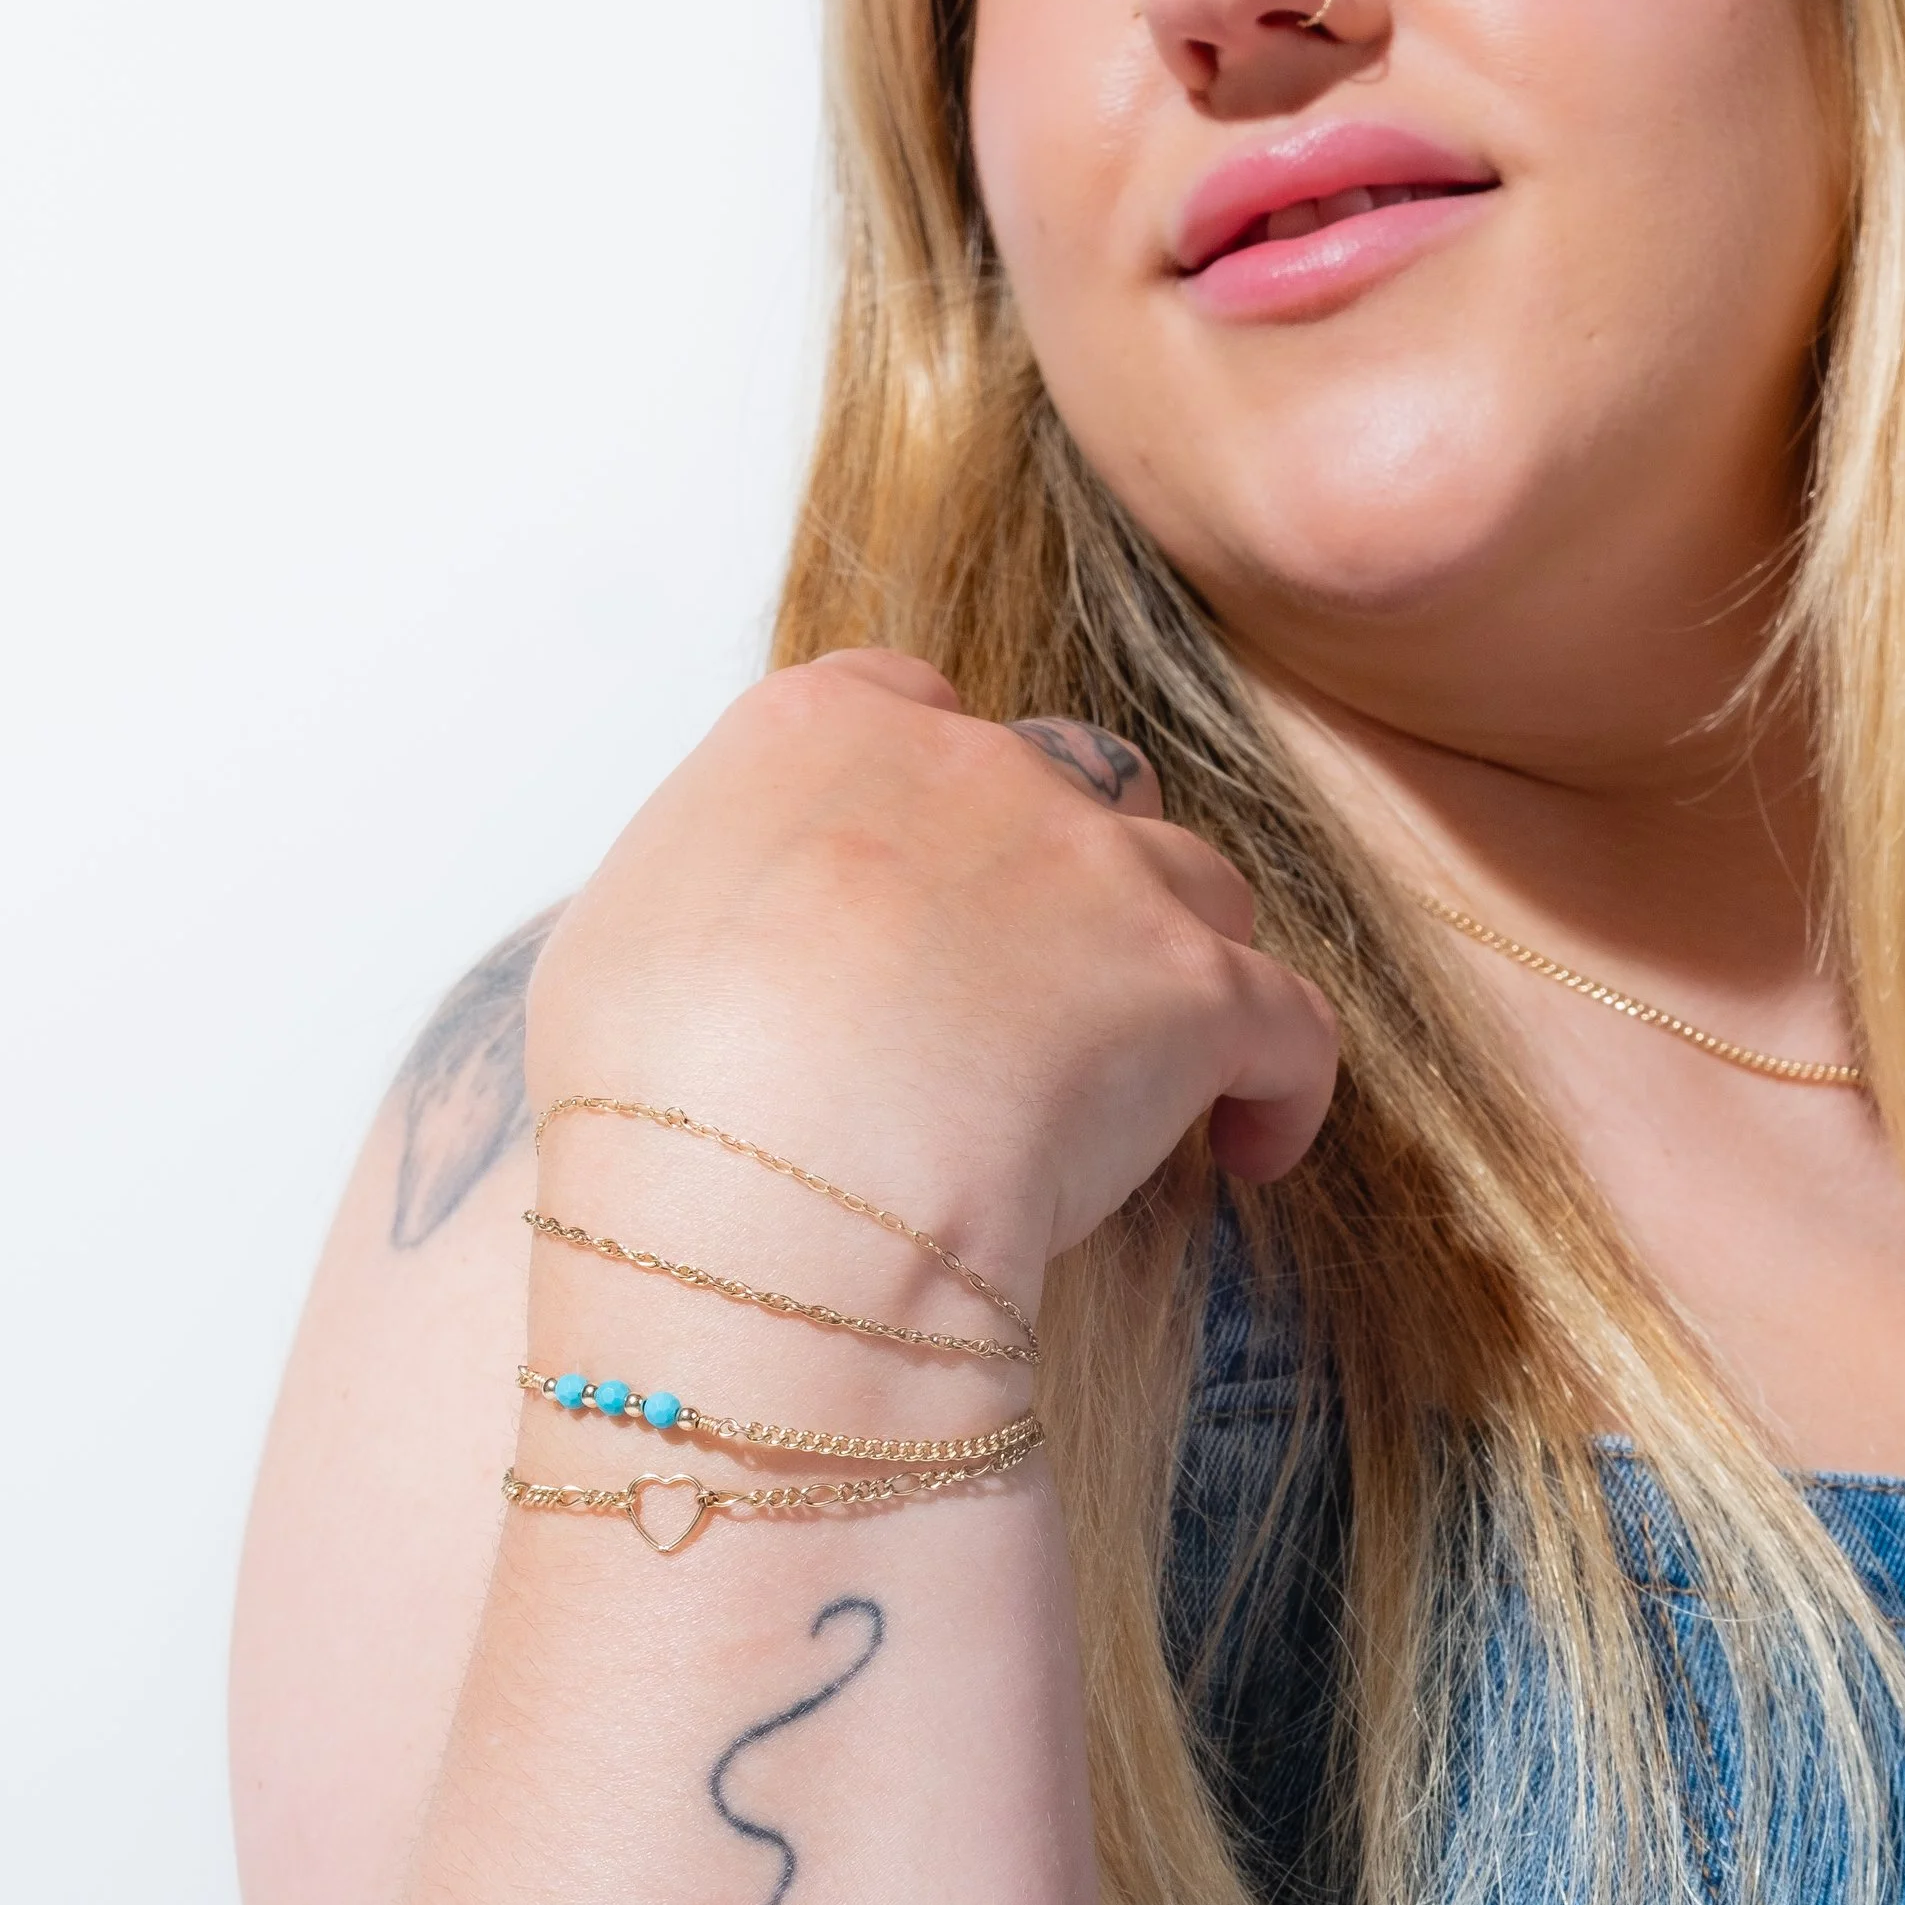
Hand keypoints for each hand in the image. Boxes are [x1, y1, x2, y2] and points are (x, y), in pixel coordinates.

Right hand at [524, 651, 1338, 1305]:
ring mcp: (1098, 869)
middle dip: (1071, 874)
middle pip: (1070, 784)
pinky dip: (1281, 1084)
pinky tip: (1249, 1151)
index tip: (932, 889)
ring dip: (1176, 966)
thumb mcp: (615, 948)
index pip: (908, 703)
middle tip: (1038, 998)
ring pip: (1192, 884)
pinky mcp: (1197, 987)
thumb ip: (704, 891)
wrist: (767, 1201)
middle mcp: (973, 767)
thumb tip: (737, 937)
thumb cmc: (654, 1106)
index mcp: (820, 732)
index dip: (936, 800)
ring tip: (1148, 1081)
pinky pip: (1289, 1024)